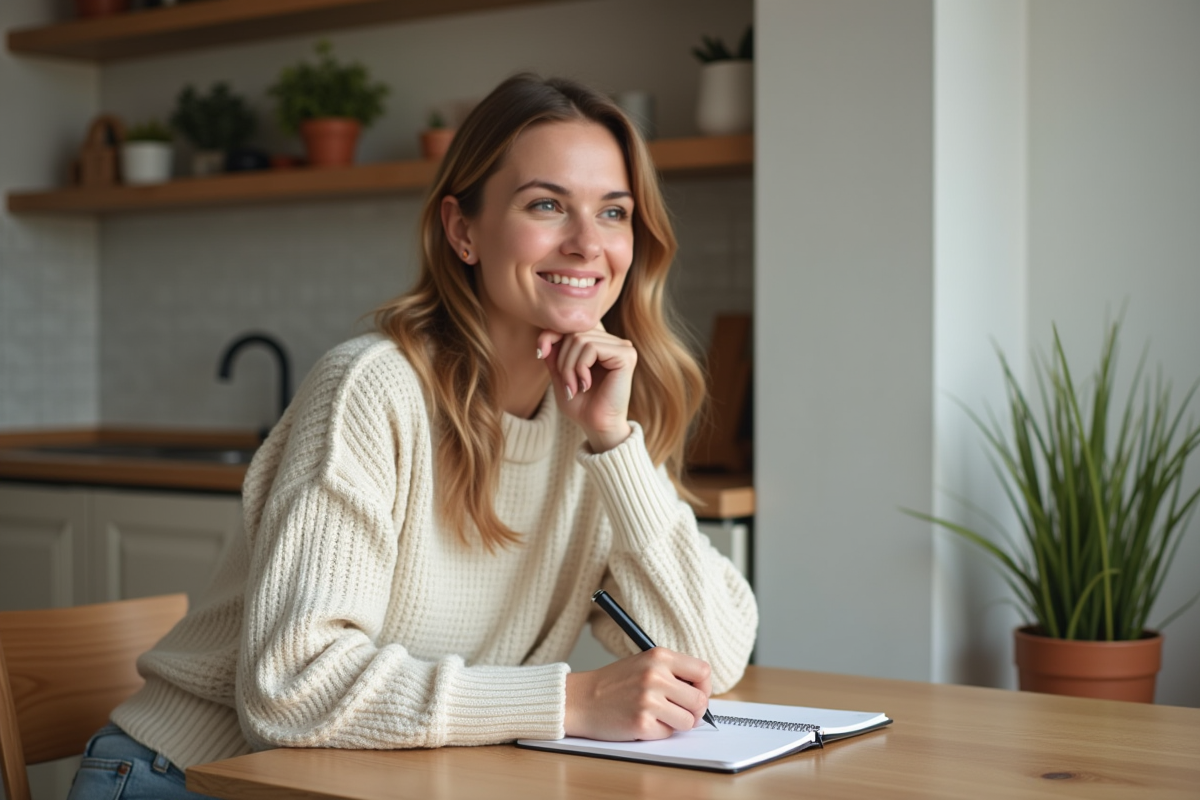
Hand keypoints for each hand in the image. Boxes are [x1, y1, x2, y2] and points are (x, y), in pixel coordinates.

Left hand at [538, 324, 634, 452]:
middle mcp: (613, 341)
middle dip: (562, 359)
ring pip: (580, 339)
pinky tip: (586, 384)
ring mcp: (622, 346)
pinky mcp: (626, 355)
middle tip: (568, 385)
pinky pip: (592, 347)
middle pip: (574, 332)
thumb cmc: (581, 404)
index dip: (552, 334)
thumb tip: (544, 335)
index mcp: (600, 343)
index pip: (573, 325)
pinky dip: (581, 367)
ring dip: (570, 367)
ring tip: (575, 387)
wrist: (597, 426)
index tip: (540, 353)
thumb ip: (554, 353)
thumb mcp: (560, 374)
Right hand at [563, 648, 712, 740]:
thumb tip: (703, 693)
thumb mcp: (644, 663)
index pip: (703, 671)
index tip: (695, 693)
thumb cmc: (614, 683)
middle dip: (693, 710)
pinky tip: (642, 722)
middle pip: (700, 700)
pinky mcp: (641, 723)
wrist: (580, 699)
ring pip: (688, 721)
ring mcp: (648, 700)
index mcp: (659, 656)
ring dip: (677, 723)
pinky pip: (668, 734)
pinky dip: (659, 732)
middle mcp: (656, 676)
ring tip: (659, 716)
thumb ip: (673, 672)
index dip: (704, 686)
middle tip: (679, 711)